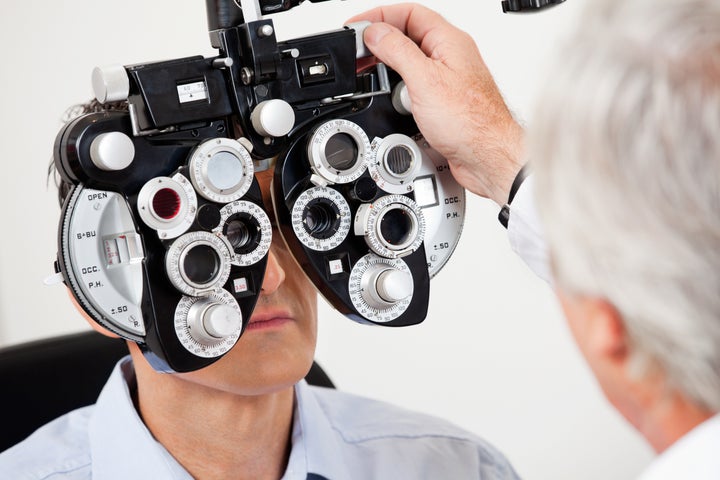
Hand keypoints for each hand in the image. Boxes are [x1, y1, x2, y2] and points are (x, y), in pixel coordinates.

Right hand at [348, 3, 524, 205]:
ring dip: (389, 67)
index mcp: (449, 41)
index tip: (357, 27)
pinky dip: (398, 89)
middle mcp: (450, 57)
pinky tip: (392, 99)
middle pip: (408, 35)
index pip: (409, 13)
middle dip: (380, 42)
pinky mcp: (443, 102)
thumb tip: (376, 33)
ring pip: (410, 62)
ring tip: (369, 73)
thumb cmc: (471, 122)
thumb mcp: (425, 81)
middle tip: (357, 52)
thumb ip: (398, 52)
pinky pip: (415, 85)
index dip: (380, 16)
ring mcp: (447, 79)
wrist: (487, 158)